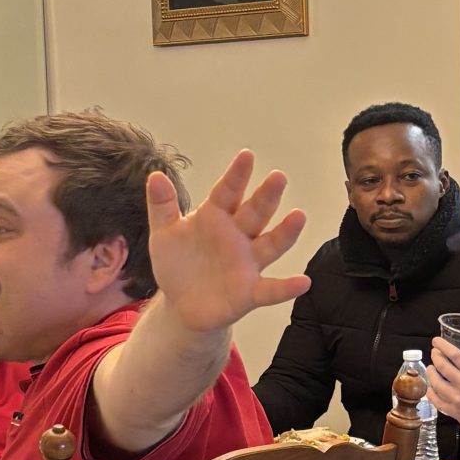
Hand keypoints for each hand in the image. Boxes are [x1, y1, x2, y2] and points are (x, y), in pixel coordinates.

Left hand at [145, 151, 309, 336]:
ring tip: (299, 217)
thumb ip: (162, 206)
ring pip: (270, 244)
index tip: (246, 156)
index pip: (228, 192)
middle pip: (255, 213)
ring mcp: (247, 263)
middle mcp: (238, 236)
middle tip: (278, 177)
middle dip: (266, 196)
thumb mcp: (165, 234)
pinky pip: (271, 289)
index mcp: (216, 217)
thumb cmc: (177, 263)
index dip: (237, 176)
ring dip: (285, 232)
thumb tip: (155, 176)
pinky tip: (303, 282)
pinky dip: (287, 287)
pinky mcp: (250, 291)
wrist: (180, 304)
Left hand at [426, 338, 459, 457]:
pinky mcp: (454, 413)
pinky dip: (430, 393)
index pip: (457, 356)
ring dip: (431, 373)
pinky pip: (436, 401)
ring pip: (436, 383)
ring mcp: (457, 400)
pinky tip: (430, 388)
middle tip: (434, 352)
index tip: (437, 341)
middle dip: (435, 356)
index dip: (444, 346)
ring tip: (431, 368)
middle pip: (443, 367)